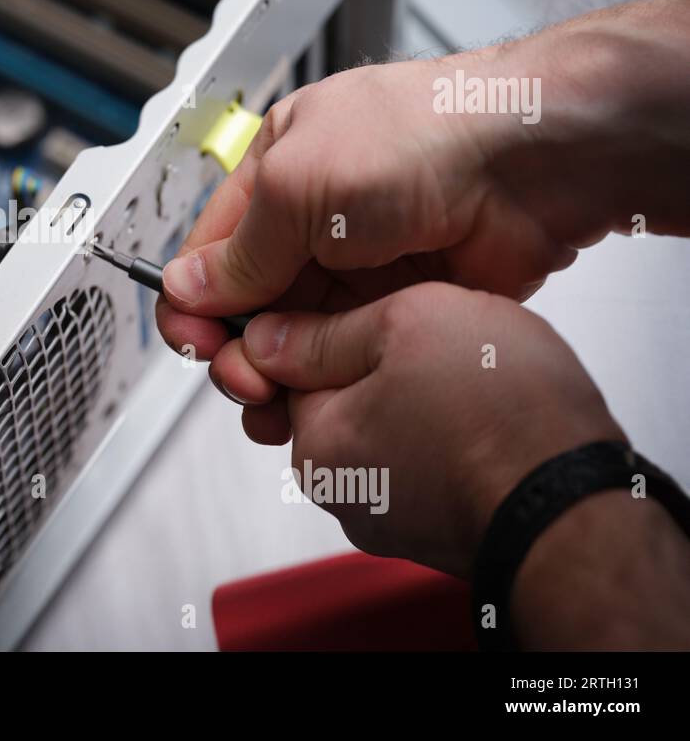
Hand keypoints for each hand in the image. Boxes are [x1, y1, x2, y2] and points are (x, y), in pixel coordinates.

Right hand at [156, 0, 689, 406]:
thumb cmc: (426, 136)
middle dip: (234, 347)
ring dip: (274, 373)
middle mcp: (312, 219)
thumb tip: (187, 290)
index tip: (195, 345)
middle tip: (244, 379)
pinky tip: (313, 399)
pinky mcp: (396, 303)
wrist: (535, 159)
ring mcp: (356, 265)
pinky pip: (342, 352)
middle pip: (247, 303)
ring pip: (292, 336)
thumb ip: (240, 250)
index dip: (195, 304)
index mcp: (276, 172)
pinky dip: (321, 380)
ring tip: (275, 400)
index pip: (211, 251)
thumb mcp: (300, 185)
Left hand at [235, 281, 622, 577]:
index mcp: (316, 442)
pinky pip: (424, 464)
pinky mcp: (436, 531)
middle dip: (377, 365)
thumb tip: (263, 337)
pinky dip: (445, 437)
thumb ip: (324, 330)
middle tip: (434, 341)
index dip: (325, 326)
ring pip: (384, 430)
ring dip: (414, 400)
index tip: (369, 310)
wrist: (580, 510)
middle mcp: (340, 491)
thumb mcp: (406, 323)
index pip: (285, 370)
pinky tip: (483, 419)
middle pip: (337, 400)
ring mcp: (390, 518)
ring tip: (468, 379)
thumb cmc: (503, 415)